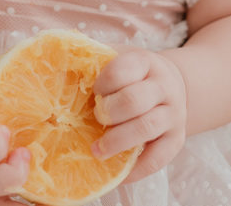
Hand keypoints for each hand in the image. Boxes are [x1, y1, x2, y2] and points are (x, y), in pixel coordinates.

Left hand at [90, 48, 187, 182]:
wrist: (173, 83)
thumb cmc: (134, 74)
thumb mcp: (118, 57)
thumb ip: (92, 59)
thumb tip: (53, 62)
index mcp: (145, 62)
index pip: (122, 70)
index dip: (102, 84)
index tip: (93, 93)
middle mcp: (164, 87)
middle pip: (134, 100)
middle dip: (108, 113)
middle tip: (96, 119)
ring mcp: (173, 114)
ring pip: (146, 127)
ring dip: (117, 141)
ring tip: (98, 150)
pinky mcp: (177, 140)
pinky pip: (158, 158)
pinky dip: (135, 169)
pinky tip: (117, 172)